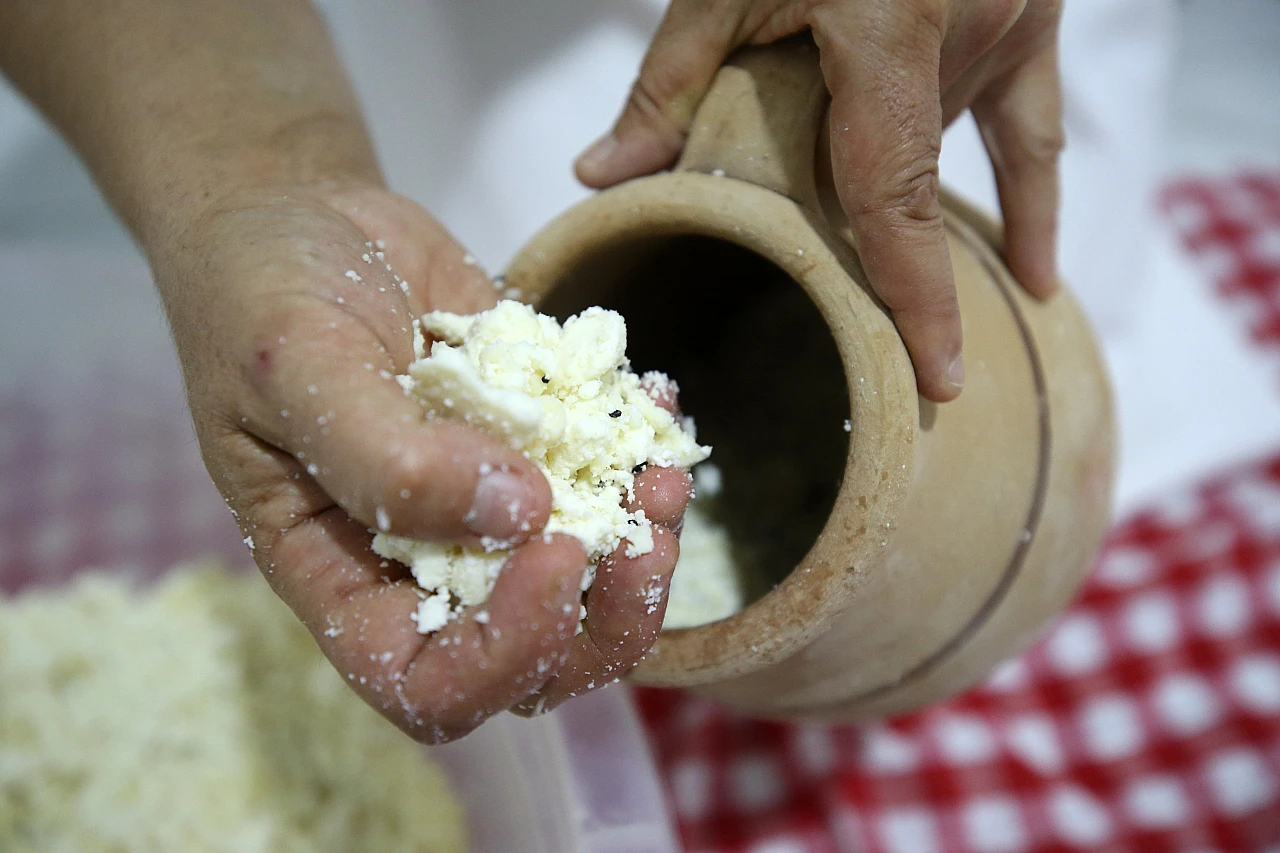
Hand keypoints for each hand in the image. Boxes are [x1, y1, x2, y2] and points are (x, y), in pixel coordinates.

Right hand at [156, 181, 691, 740]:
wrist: (300, 217)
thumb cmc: (259, 294)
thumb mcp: (293, 366)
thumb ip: (387, 457)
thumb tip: (518, 517)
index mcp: (343, 574)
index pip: (429, 681)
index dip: (504, 652)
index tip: (553, 551)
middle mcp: (423, 561)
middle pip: (533, 660)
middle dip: (607, 617)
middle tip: (649, 532)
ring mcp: (488, 506)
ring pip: (589, 585)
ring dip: (645, 546)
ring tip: (665, 472)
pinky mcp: (537, 446)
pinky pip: (609, 484)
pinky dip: (645, 451)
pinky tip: (655, 395)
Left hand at [576, 0, 1063, 401]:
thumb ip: (670, 81)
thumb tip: (600, 175)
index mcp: (894, 27)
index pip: (901, 198)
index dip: (920, 298)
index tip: (940, 379)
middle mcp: (972, 24)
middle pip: (907, 169)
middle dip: (857, 214)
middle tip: (837, 281)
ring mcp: (1015, 15)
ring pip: (948, 139)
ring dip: (900, 170)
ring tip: (896, 251)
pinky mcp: (1033, 10)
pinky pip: (1036, 122)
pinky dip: (1028, 194)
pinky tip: (1036, 270)